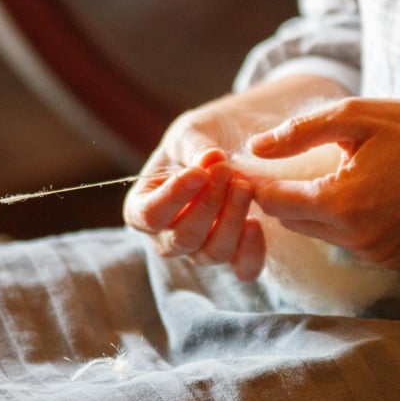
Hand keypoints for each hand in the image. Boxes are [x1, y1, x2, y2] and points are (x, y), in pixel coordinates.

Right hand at [123, 74, 351, 279]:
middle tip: (227, 171)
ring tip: (245, 187)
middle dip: (207, 205)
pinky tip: (257, 222)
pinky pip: (243, 269)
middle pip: (182, 239)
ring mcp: (201, 250)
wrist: (235, 142)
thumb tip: (209, 161)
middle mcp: (168, 237)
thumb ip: (194, 147)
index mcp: (143, 207)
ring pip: (213, 254)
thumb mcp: (191, 132)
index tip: (198, 173)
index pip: (147, 216)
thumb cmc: (201, 139)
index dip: (172, 198)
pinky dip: (251, 250)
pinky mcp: (236, 255)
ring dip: (231, 220)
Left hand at [249, 97, 399, 269]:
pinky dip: (342, 222)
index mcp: (341, 203)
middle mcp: (355, 238)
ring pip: (318, 232)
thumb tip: (255, 148)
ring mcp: (375, 253)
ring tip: (330, 176)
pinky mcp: (391, 259)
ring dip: (313, 209)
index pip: (275, 203)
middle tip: (287, 168)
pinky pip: (347, 242)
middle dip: (285, 195)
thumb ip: (297, 133)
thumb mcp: (352, 116)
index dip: (258, 184)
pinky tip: (361, 195)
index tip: (250, 169)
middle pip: (292, 221)